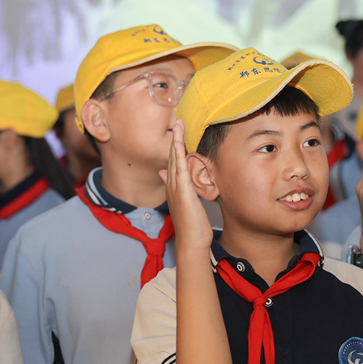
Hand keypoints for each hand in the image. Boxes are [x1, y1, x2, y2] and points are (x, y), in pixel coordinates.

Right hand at [159, 120, 212, 251]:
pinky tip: (179, 142)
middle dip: (175, 138)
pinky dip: (178, 154)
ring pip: (174, 159)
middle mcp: (172, 186)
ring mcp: (176, 188)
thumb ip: (181, 190)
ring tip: (179, 124)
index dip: (175, 147)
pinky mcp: (183, 191)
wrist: (192, 242)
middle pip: (172, 157)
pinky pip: (179, 168)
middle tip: (178, 121)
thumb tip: (169, 178)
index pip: (173, 163)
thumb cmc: (192, 227)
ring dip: (176, 140)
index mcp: (174, 189)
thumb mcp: (186, 205)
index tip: (178, 132)